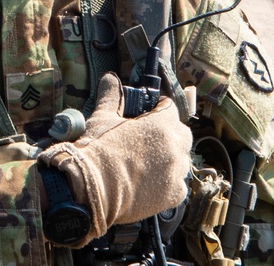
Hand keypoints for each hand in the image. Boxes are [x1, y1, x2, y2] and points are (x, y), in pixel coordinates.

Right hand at [38, 72, 191, 244]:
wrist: (91, 189)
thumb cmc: (97, 149)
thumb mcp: (102, 117)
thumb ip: (111, 96)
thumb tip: (109, 78)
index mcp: (161, 124)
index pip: (170, 108)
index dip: (158, 108)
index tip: (148, 113)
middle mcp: (174, 147)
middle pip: (182, 133)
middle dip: (169, 132)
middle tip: (148, 138)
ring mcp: (176, 172)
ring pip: (181, 159)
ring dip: (169, 157)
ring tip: (147, 162)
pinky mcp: (174, 195)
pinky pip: (178, 184)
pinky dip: (168, 182)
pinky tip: (150, 183)